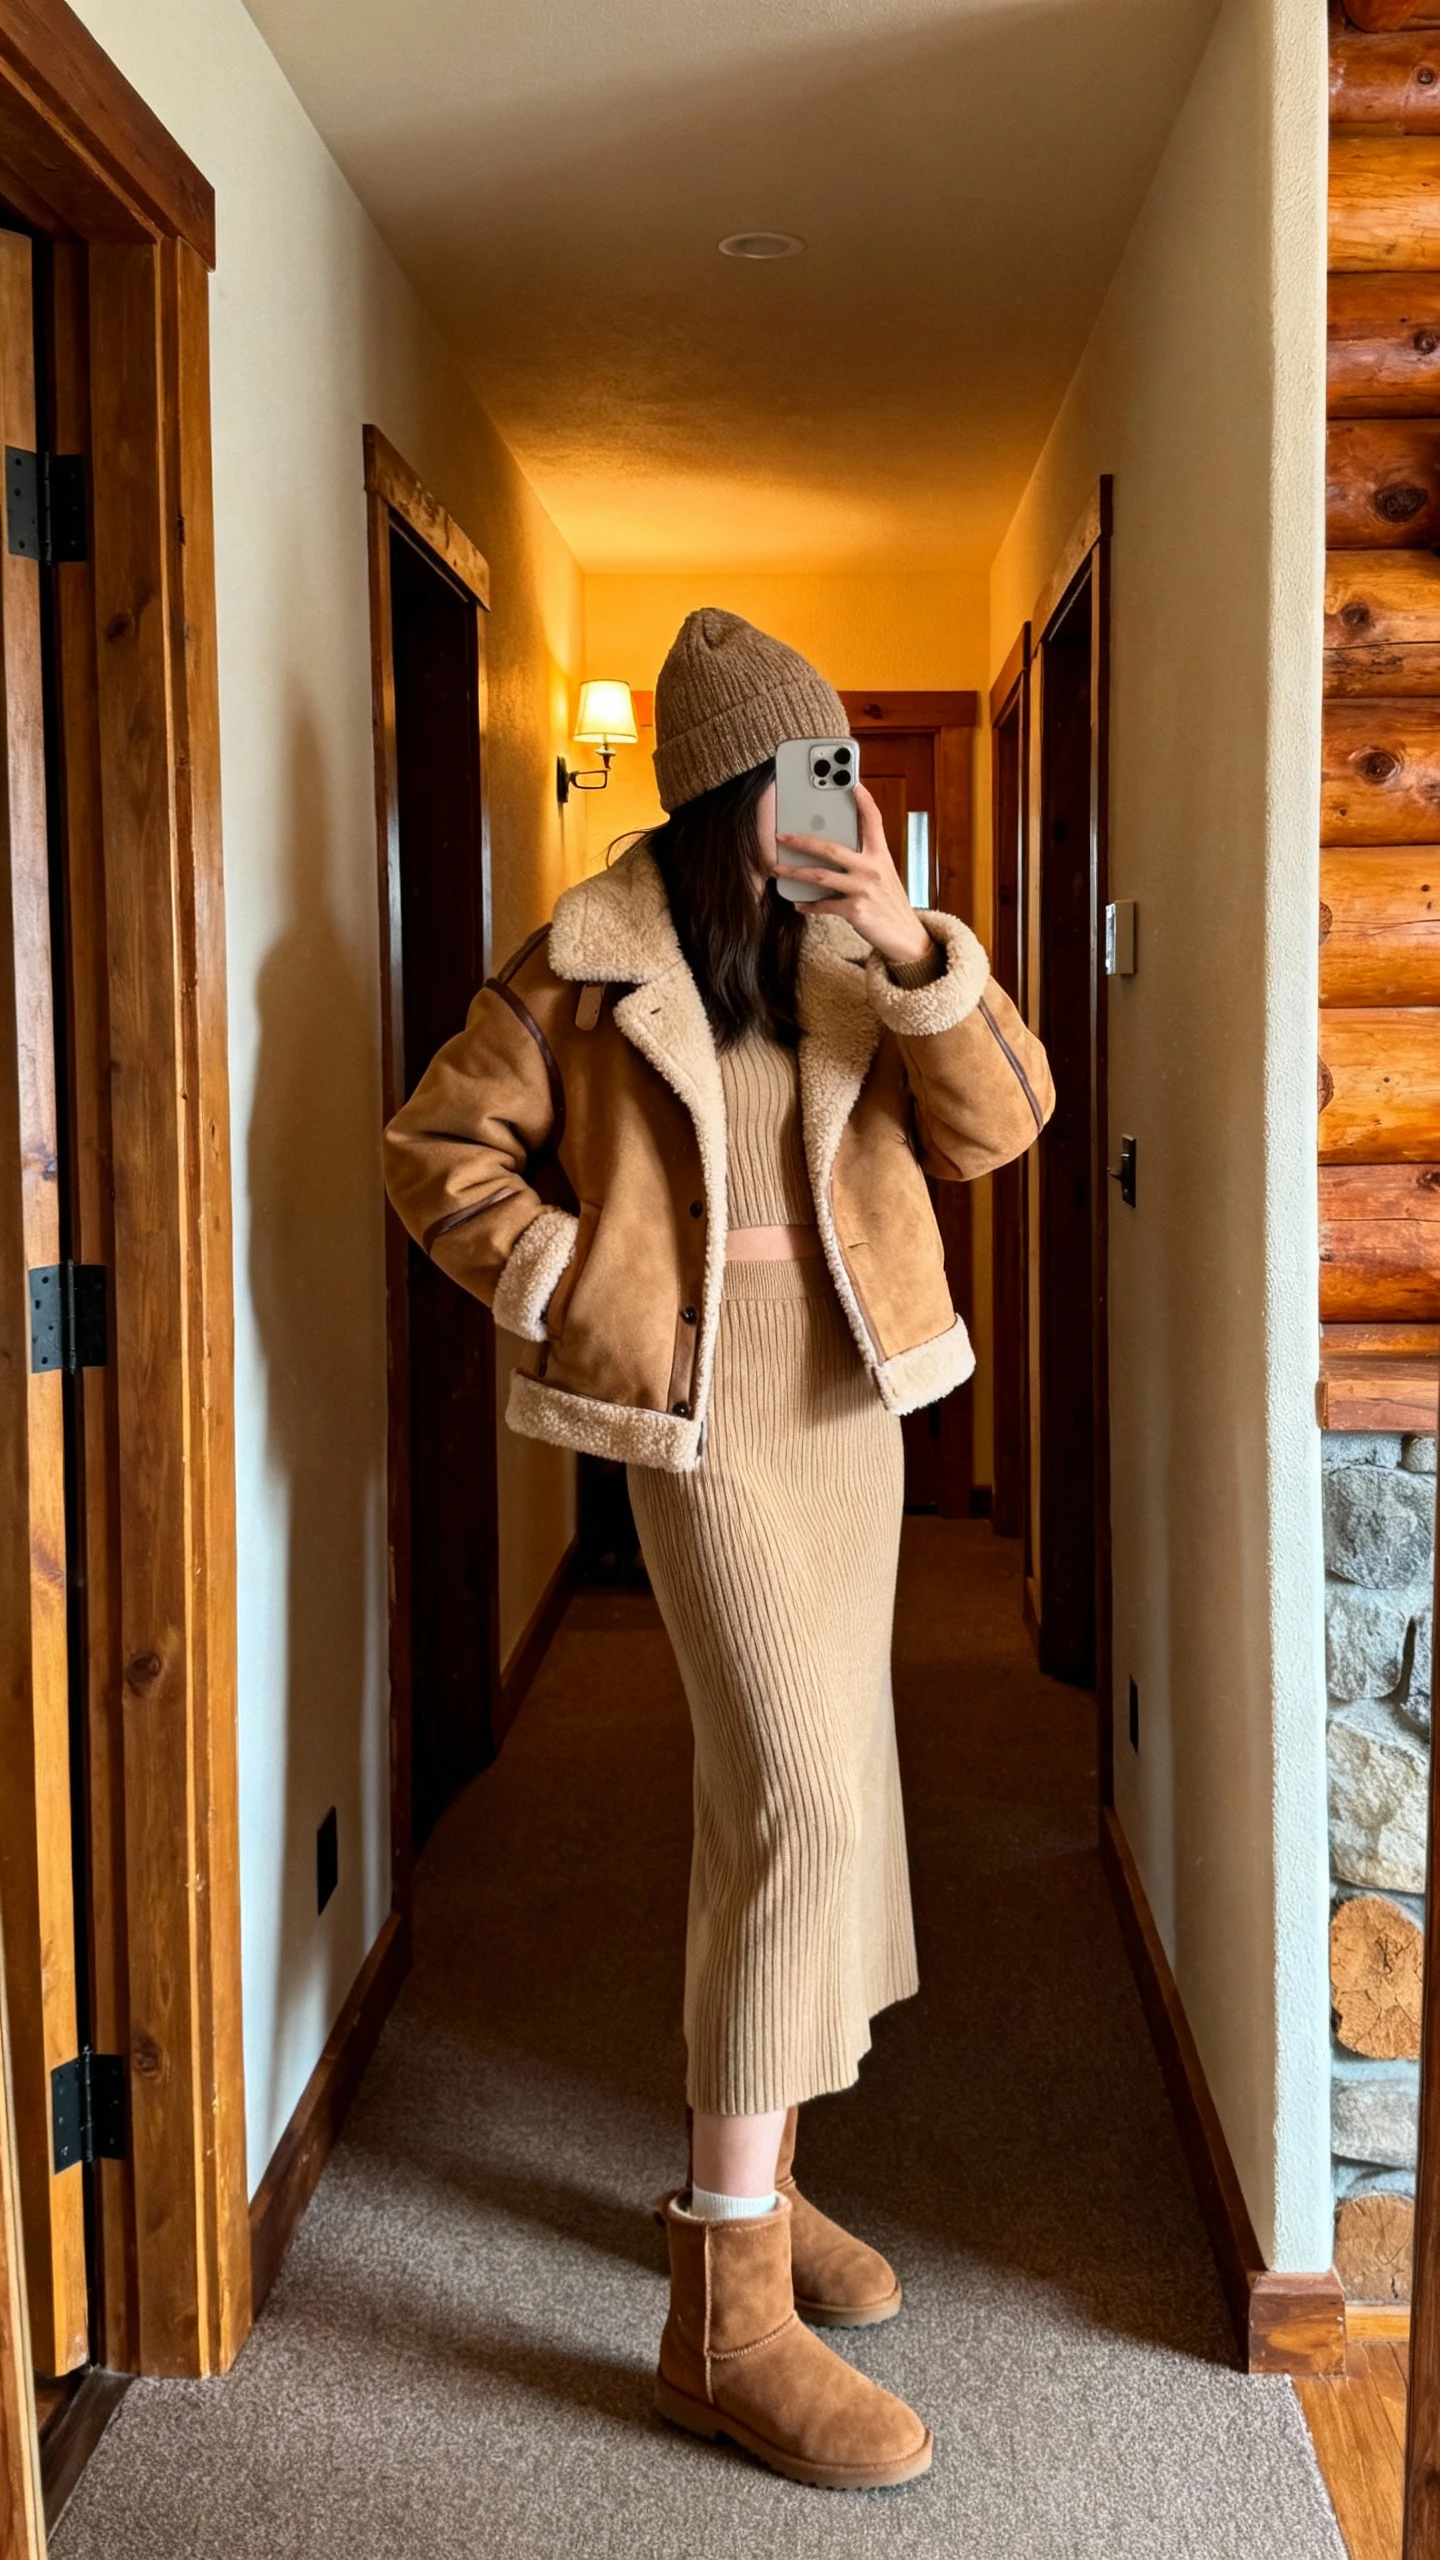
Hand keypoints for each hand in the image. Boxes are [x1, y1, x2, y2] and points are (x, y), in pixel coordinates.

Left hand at [774, 781, 933, 969]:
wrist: (906, 937)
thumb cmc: (890, 904)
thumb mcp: (884, 875)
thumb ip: (865, 860)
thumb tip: (835, 850)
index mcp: (881, 856)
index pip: (873, 822)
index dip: (864, 802)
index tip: (853, 784)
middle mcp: (872, 868)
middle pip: (831, 848)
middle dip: (803, 840)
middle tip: (781, 835)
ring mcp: (863, 889)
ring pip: (821, 875)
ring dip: (795, 871)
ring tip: (778, 869)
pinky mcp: (856, 910)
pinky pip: (824, 904)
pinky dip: (809, 904)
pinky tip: (798, 904)